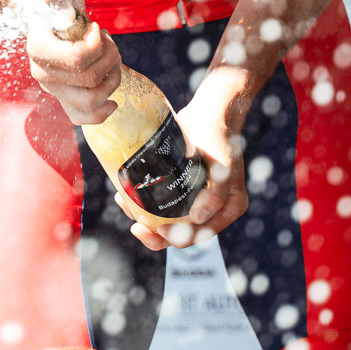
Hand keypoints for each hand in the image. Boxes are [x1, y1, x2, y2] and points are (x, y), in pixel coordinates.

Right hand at [19, 0, 122, 124]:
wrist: (45, 9)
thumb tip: (66, 16)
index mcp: (38, 49)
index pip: (76, 59)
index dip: (97, 45)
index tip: (98, 28)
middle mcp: (42, 72)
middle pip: (89, 80)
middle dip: (110, 59)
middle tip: (109, 41)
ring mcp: (52, 86)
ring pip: (89, 101)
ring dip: (112, 81)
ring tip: (113, 61)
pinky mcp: (63, 94)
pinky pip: (80, 116)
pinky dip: (99, 114)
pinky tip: (112, 101)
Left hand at [117, 79, 249, 250]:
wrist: (209, 111)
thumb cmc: (218, 137)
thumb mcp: (223, 165)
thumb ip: (215, 194)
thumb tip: (197, 220)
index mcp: (227, 209)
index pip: (199, 235)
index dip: (176, 238)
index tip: (156, 229)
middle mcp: (211, 208)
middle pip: (180, 232)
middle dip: (154, 232)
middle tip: (135, 225)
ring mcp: (193, 197)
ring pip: (166, 218)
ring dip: (143, 217)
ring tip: (123, 203)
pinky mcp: (177, 185)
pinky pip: (159, 201)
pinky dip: (142, 202)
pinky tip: (124, 194)